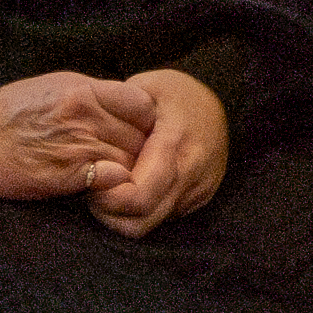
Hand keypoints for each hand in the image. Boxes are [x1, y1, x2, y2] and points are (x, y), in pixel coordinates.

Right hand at [0, 70, 150, 203]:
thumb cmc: (14, 111)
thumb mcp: (58, 85)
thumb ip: (97, 93)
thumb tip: (128, 103)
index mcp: (85, 91)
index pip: (143, 104)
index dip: (148, 120)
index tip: (142, 129)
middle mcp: (87, 117)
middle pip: (141, 135)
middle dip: (142, 147)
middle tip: (136, 155)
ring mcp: (79, 146)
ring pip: (130, 159)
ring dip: (130, 167)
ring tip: (121, 171)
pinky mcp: (69, 175)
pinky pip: (111, 178)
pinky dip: (115, 183)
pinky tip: (106, 183)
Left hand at [87, 68, 230, 237]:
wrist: (222, 102)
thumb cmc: (175, 93)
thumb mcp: (145, 88)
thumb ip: (117, 113)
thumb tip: (91, 141)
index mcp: (177, 144)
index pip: (138, 196)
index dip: (108, 199)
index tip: (94, 181)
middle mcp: (193, 173)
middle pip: (142, 220)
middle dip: (111, 213)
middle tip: (98, 190)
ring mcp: (200, 189)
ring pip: (151, 224)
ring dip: (126, 214)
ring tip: (114, 188)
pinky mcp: (201, 197)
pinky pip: (164, 216)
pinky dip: (144, 209)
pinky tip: (137, 185)